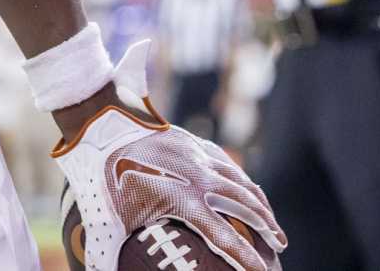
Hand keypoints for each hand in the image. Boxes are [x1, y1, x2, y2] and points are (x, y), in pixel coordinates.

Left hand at [56, 105, 285, 270]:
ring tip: (273, 223)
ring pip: (242, 183)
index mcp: (184, 201)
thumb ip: (106, 258)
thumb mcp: (101, 224)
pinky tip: (248, 188)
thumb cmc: (98, 178)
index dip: (247, 259)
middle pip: (247, 207)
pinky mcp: (194, 143)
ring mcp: (199, 157)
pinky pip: (228, 163)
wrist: (99, 123)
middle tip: (281, 248)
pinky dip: (243, 180)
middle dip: (268, 230)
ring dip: (261, 205)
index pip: (225, 238)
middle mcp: (200, 178)